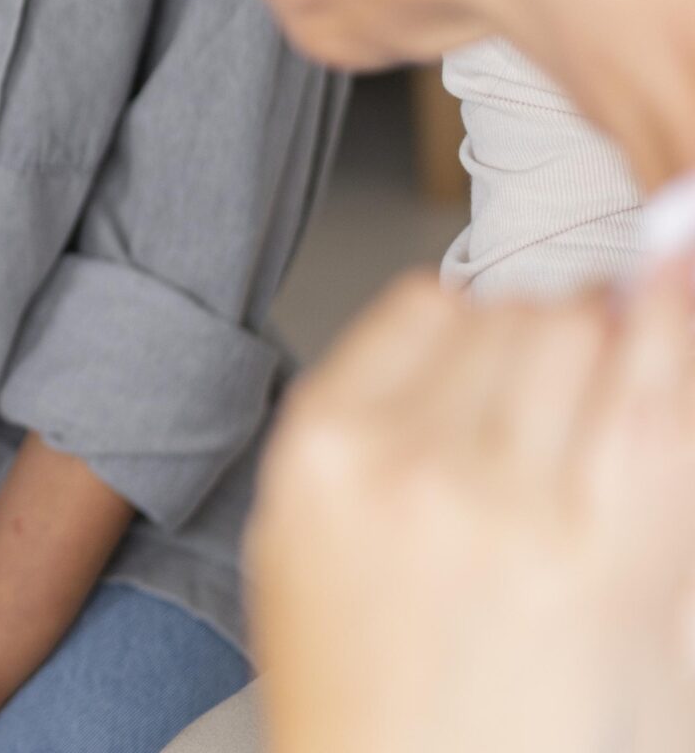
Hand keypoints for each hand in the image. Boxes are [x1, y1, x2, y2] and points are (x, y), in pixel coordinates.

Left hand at [249, 272, 694, 752]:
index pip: (660, 376)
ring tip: (514, 424)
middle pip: (577, 325)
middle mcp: (486, 499)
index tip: (677, 266)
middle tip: (587, 397)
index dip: (675, 303)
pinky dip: (443, 335)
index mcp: (600, 564)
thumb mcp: (660, 646)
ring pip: (497, 312)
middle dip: (600, 341)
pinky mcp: (313, 446)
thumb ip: (673, 492)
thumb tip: (673, 325)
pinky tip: (450, 403)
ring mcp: (388, 466)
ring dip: (522, 345)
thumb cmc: (520, 734)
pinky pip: (409, 314)